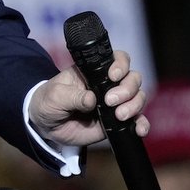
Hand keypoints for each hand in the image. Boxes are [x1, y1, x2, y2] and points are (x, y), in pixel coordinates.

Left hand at [28, 50, 149, 146]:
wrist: (46, 125)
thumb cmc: (48, 102)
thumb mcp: (54, 96)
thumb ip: (72, 96)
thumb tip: (91, 99)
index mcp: (93, 72)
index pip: (117, 59)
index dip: (121, 64)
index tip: (113, 75)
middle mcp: (108, 84)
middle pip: (133, 78)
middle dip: (127, 89)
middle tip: (109, 101)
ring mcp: (115, 103)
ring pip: (138, 97)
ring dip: (134, 106)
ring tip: (119, 116)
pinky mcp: (117, 122)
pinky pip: (137, 121)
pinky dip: (142, 124)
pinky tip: (139, 130)